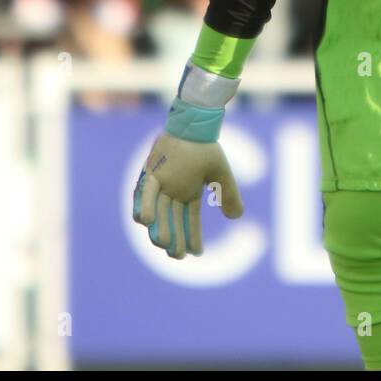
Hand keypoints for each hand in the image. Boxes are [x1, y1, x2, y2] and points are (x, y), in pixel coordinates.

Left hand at [132, 131, 243, 258]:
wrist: (195, 124)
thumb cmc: (205, 147)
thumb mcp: (220, 175)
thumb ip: (229, 195)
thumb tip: (237, 218)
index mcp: (187, 192)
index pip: (189, 219)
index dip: (192, 236)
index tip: (196, 253)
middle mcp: (171, 191)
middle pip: (172, 220)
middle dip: (175, 238)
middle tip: (177, 256)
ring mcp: (159, 183)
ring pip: (157, 211)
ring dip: (159, 228)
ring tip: (164, 244)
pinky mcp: (150, 172)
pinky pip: (144, 191)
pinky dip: (143, 205)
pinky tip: (144, 221)